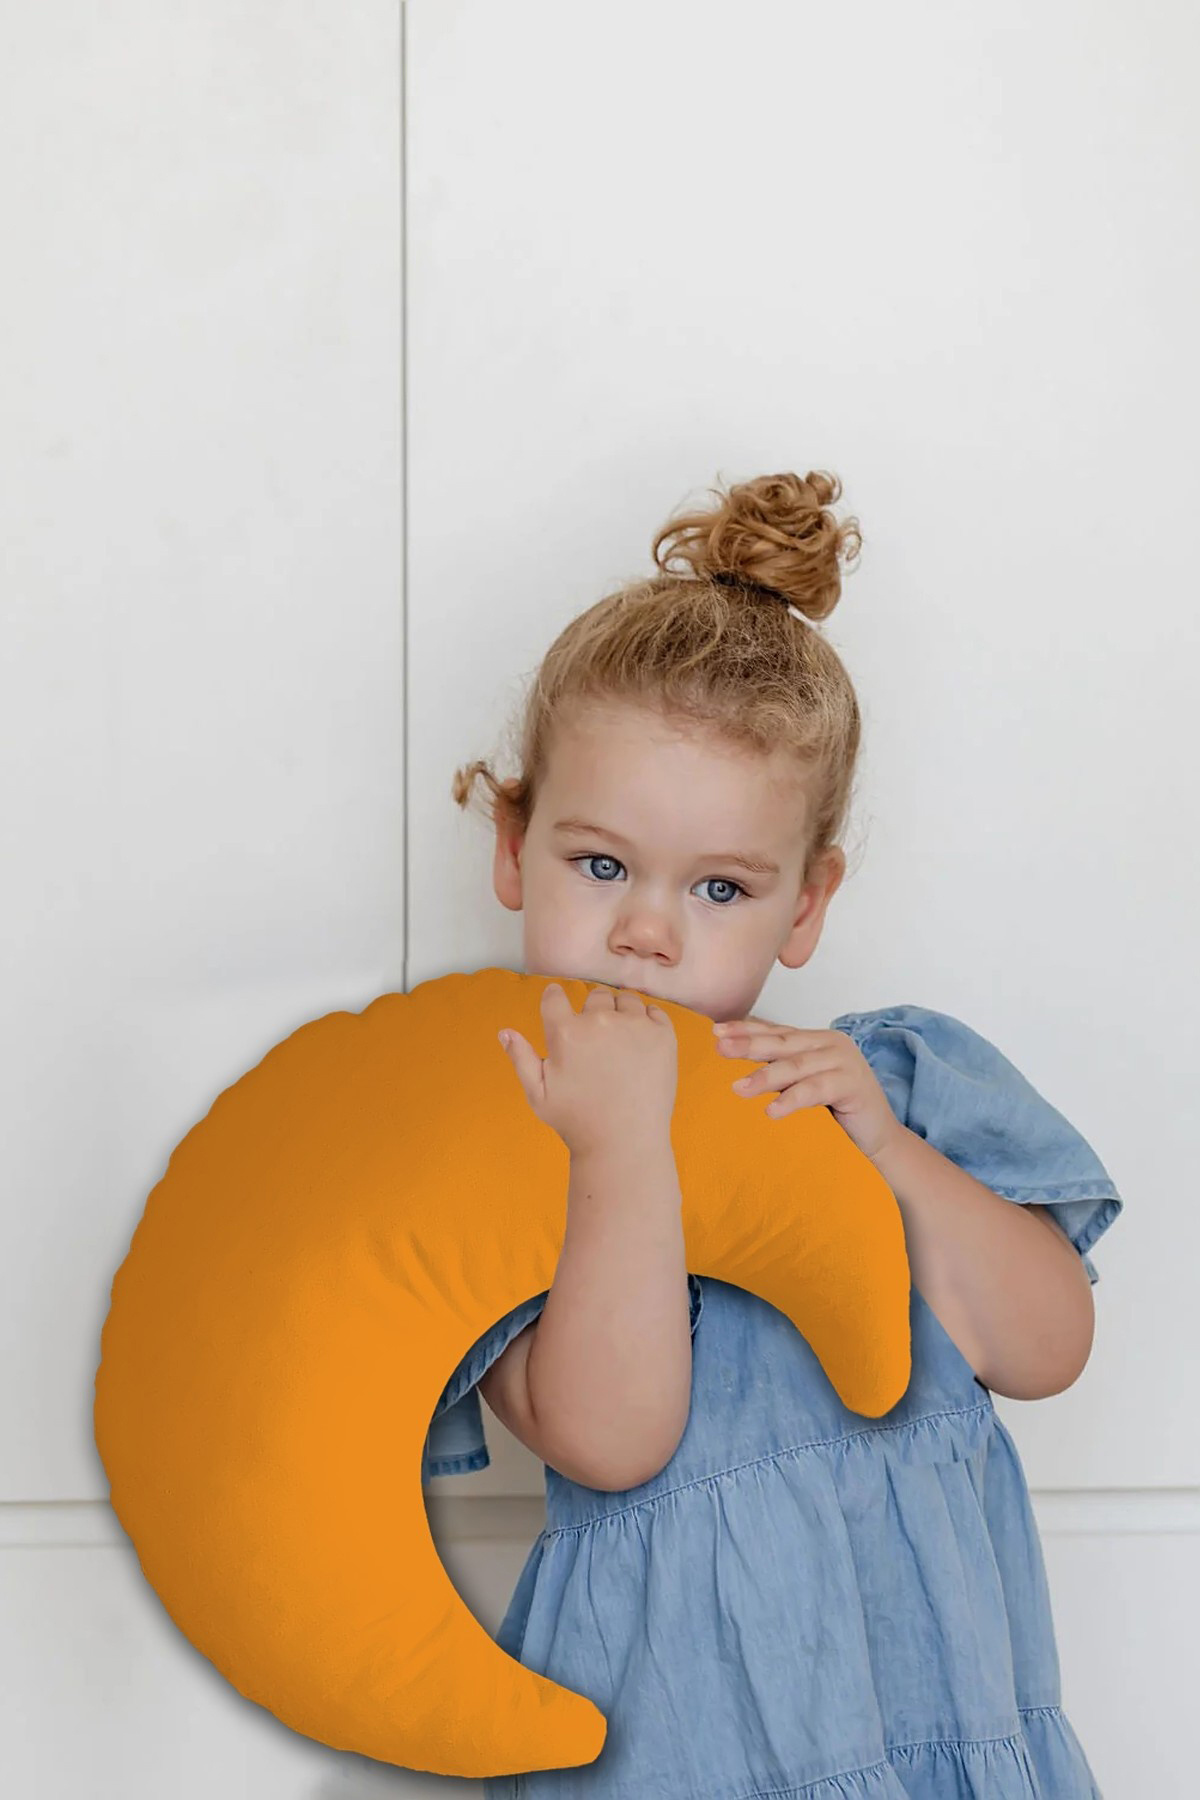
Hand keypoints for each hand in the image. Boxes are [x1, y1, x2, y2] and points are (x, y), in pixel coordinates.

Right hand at [499, 982, 677, 1158]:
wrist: (624, 1143)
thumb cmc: (576, 1121)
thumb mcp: (538, 1095)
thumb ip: (521, 1058)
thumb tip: (504, 1031)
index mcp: (566, 1032)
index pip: (555, 995)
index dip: (555, 999)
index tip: (560, 1008)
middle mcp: (600, 1021)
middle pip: (595, 996)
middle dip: (592, 1011)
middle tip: (596, 1041)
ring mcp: (635, 1026)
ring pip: (625, 1000)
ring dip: (621, 1013)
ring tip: (621, 1042)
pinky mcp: (663, 1036)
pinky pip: (653, 1012)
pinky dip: (647, 1021)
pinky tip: (641, 1044)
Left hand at [714, 1012, 903, 1163]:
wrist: (880, 1137)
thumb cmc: (838, 1112)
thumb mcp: (805, 1085)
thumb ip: (783, 1071)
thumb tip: (738, 1066)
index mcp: (817, 1040)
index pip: (777, 1032)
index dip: (747, 1030)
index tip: (716, 1031)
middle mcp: (831, 1043)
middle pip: (783, 1043)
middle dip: (749, 1045)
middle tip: (720, 1048)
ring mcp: (845, 1061)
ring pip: (796, 1066)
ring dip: (765, 1077)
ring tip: (738, 1088)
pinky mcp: (854, 1084)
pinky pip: (816, 1090)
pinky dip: (792, 1099)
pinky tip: (772, 1111)